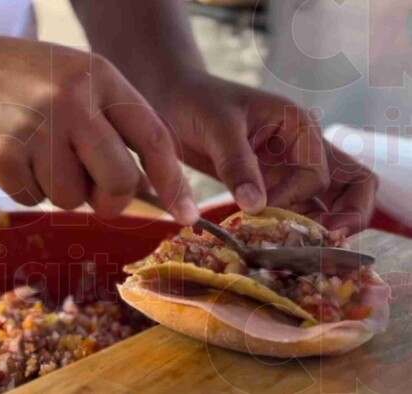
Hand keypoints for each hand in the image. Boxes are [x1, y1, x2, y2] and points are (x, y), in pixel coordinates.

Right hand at [0, 33, 197, 222]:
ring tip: (36, 154)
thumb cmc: (25, 81)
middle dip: (111, 199)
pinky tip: (11, 155)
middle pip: (120, 181)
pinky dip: (24, 188)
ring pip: (71, 198)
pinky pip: (32, 199)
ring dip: (57, 189)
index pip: (153, 137)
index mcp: (100, 77)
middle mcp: (73, 100)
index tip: (186, 214)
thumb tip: (148, 186)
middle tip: (94, 194)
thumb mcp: (78, 80)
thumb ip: (114, 123)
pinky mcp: (2, 153)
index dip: (174, 182)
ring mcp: (37, 127)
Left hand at [155, 72, 375, 231]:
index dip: (293, 198)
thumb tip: (256, 207)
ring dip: (322, 226)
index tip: (260, 209)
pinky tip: (278, 243)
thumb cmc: (197, 101)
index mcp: (299, 125)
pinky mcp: (271, 184)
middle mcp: (304, 147)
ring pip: (329, 202)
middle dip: (349, 216)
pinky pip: (297, 209)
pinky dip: (294, 227)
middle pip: (351, 184)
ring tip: (304, 251)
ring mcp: (290, 168)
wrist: (174, 101)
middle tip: (329, 243)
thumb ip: (237, 164)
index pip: (317, 174)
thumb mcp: (217, 127)